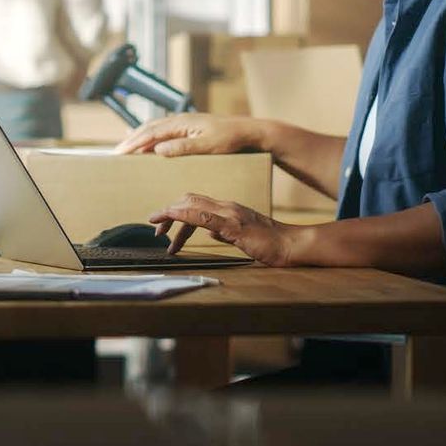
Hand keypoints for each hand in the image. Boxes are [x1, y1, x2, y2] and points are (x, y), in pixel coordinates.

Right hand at [113, 113, 263, 156]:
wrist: (250, 132)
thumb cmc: (231, 140)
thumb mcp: (208, 146)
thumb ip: (183, 147)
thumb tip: (159, 148)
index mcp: (183, 123)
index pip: (152, 133)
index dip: (134, 143)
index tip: (120, 153)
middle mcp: (181, 120)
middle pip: (149, 128)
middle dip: (132, 140)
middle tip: (116, 153)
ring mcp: (185, 123)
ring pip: (156, 128)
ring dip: (140, 137)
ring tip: (126, 148)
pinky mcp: (190, 128)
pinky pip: (164, 130)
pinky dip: (152, 137)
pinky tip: (149, 143)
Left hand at [147, 193, 289, 265]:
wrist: (289, 244)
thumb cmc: (269, 242)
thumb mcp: (240, 236)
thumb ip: (224, 231)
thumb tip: (208, 232)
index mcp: (227, 209)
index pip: (195, 203)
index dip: (175, 211)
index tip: (162, 225)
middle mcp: (225, 207)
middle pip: (188, 200)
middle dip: (168, 213)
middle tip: (156, 231)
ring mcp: (229, 214)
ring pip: (192, 205)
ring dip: (170, 214)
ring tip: (160, 233)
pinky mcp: (232, 225)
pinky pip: (203, 216)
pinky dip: (184, 215)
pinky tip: (173, 218)